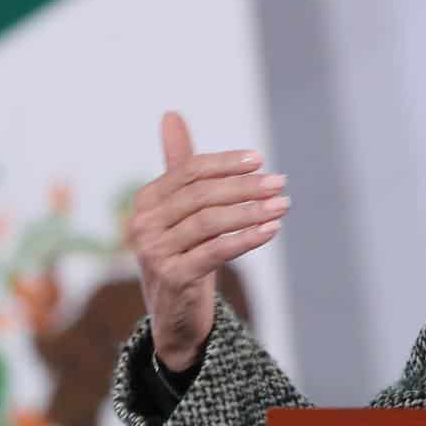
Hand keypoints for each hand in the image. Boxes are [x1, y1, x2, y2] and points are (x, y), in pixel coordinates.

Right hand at [126, 112, 288, 371]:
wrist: (176, 311)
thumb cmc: (184, 251)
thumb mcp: (181, 209)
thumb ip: (179, 165)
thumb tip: (171, 114)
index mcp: (146, 201)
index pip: (188, 171)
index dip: (225, 163)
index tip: (260, 160)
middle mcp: (142, 224)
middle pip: (201, 195)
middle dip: (244, 186)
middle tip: (280, 181)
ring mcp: (154, 252)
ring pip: (210, 222)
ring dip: (252, 211)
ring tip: (283, 204)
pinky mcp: (173, 277)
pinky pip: (216, 251)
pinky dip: (247, 238)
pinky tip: (272, 228)